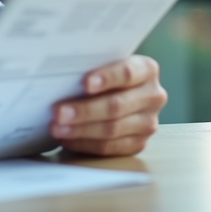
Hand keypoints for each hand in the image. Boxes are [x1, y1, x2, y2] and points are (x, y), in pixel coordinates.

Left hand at [50, 55, 166, 156]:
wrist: (118, 91)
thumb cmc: (104, 75)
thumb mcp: (103, 64)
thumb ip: (91, 67)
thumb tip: (62, 77)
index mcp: (146, 69)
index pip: (128, 73)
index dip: (107, 78)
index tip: (85, 84)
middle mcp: (152, 96)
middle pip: (117, 105)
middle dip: (85, 110)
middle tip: (58, 112)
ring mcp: (148, 122)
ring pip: (112, 129)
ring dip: (81, 130)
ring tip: (58, 128)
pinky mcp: (139, 143)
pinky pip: (110, 147)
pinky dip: (85, 144)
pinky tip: (68, 139)